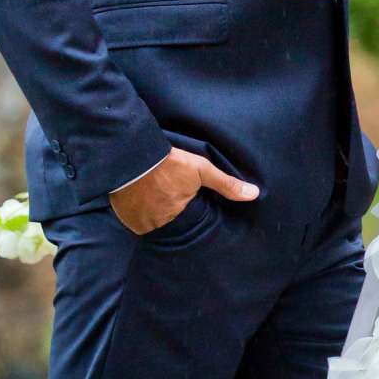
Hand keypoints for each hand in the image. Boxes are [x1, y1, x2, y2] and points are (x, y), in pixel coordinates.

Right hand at [109, 145, 259, 234]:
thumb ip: (226, 185)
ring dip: (151, 214)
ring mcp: (138, 222)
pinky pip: (132, 221)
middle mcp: (158, 224)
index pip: (185, 224)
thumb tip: (254, 195)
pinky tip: (138, 198)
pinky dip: (136, 213)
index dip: (183, 212)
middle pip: (166, 224)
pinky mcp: (123, 217)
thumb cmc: (169, 162)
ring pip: (149, 223)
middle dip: (167, 214)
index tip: (180, 201)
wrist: (132, 154)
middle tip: (164, 197)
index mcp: (179, 216)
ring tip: (151, 197)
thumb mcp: (201, 170)